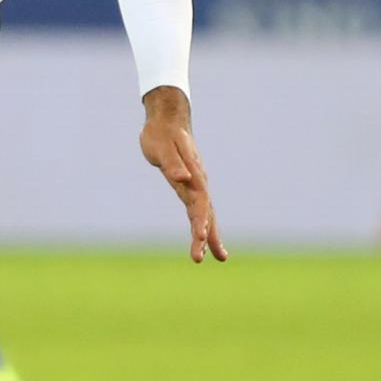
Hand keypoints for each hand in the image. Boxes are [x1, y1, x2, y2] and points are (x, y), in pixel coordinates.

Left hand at [139, 85, 226, 262]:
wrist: (167, 120)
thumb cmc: (161, 134)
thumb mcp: (163, 147)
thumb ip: (173, 163)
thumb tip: (183, 178)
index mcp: (193, 175)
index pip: (199, 202)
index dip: (199, 220)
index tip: (199, 237)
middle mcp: (198, 183)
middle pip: (205, 213)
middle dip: (205, 236)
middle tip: (198, 259)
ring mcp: (196, 185)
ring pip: (205, 214)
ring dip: (209, 235)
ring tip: (219, 257)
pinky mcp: (190, 187)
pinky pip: (199, 210)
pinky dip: (203, 225)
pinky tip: (205, 238)